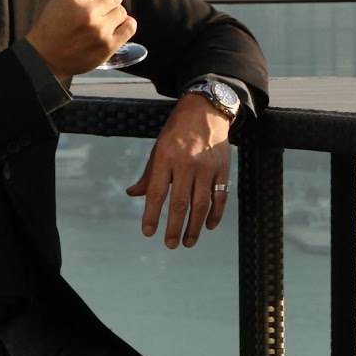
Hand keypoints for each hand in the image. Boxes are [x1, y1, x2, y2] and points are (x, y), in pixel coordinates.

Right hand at [24, 0, 135, 77]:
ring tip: (106, 19)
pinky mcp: (107, 46)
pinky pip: (129, 28)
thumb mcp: (59, 1)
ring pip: (122, 11)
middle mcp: (88, 11)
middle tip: (107, 4)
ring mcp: (100, 30)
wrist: (44, 58)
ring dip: (116, 13)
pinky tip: (120, 25)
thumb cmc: (50, 29)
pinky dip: (127, 24)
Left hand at [126, 94, 231, 248]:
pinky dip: (215, 214)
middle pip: (179, 203)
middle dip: (174, 227)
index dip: (152, 215)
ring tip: (188, 242)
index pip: (157, 193)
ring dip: (194, 227)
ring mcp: (207, 167)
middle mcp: (186, 163)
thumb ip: (149, 174)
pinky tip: (208, 226)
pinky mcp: (223, 169)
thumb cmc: (177, 133)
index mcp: (166, 158)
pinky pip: (220, 197)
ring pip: (200, 204)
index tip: (148, 233)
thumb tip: (132, 194)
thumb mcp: (158, 149)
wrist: (206, 111)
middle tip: (169, 244)